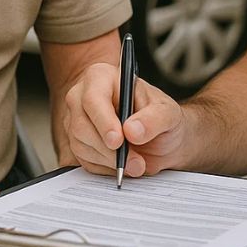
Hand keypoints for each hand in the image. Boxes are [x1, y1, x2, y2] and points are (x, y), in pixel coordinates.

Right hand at [62, 62, 185, 177]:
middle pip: (82, 126)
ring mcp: (77, 121)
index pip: (93, 98)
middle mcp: (83, 97)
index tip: (118, 140)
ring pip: (81, 146)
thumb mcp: (169, 113)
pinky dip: (106, 168)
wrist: (160, 139)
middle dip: (110, 149)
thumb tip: (132, 130)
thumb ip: (155, 118)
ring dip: (110, 161)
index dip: (103, 120)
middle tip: (136, 163)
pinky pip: (84, 162)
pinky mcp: (77, 144)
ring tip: (137, 163)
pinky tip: (123, 163)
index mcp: (102, 77)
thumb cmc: (161, 117)